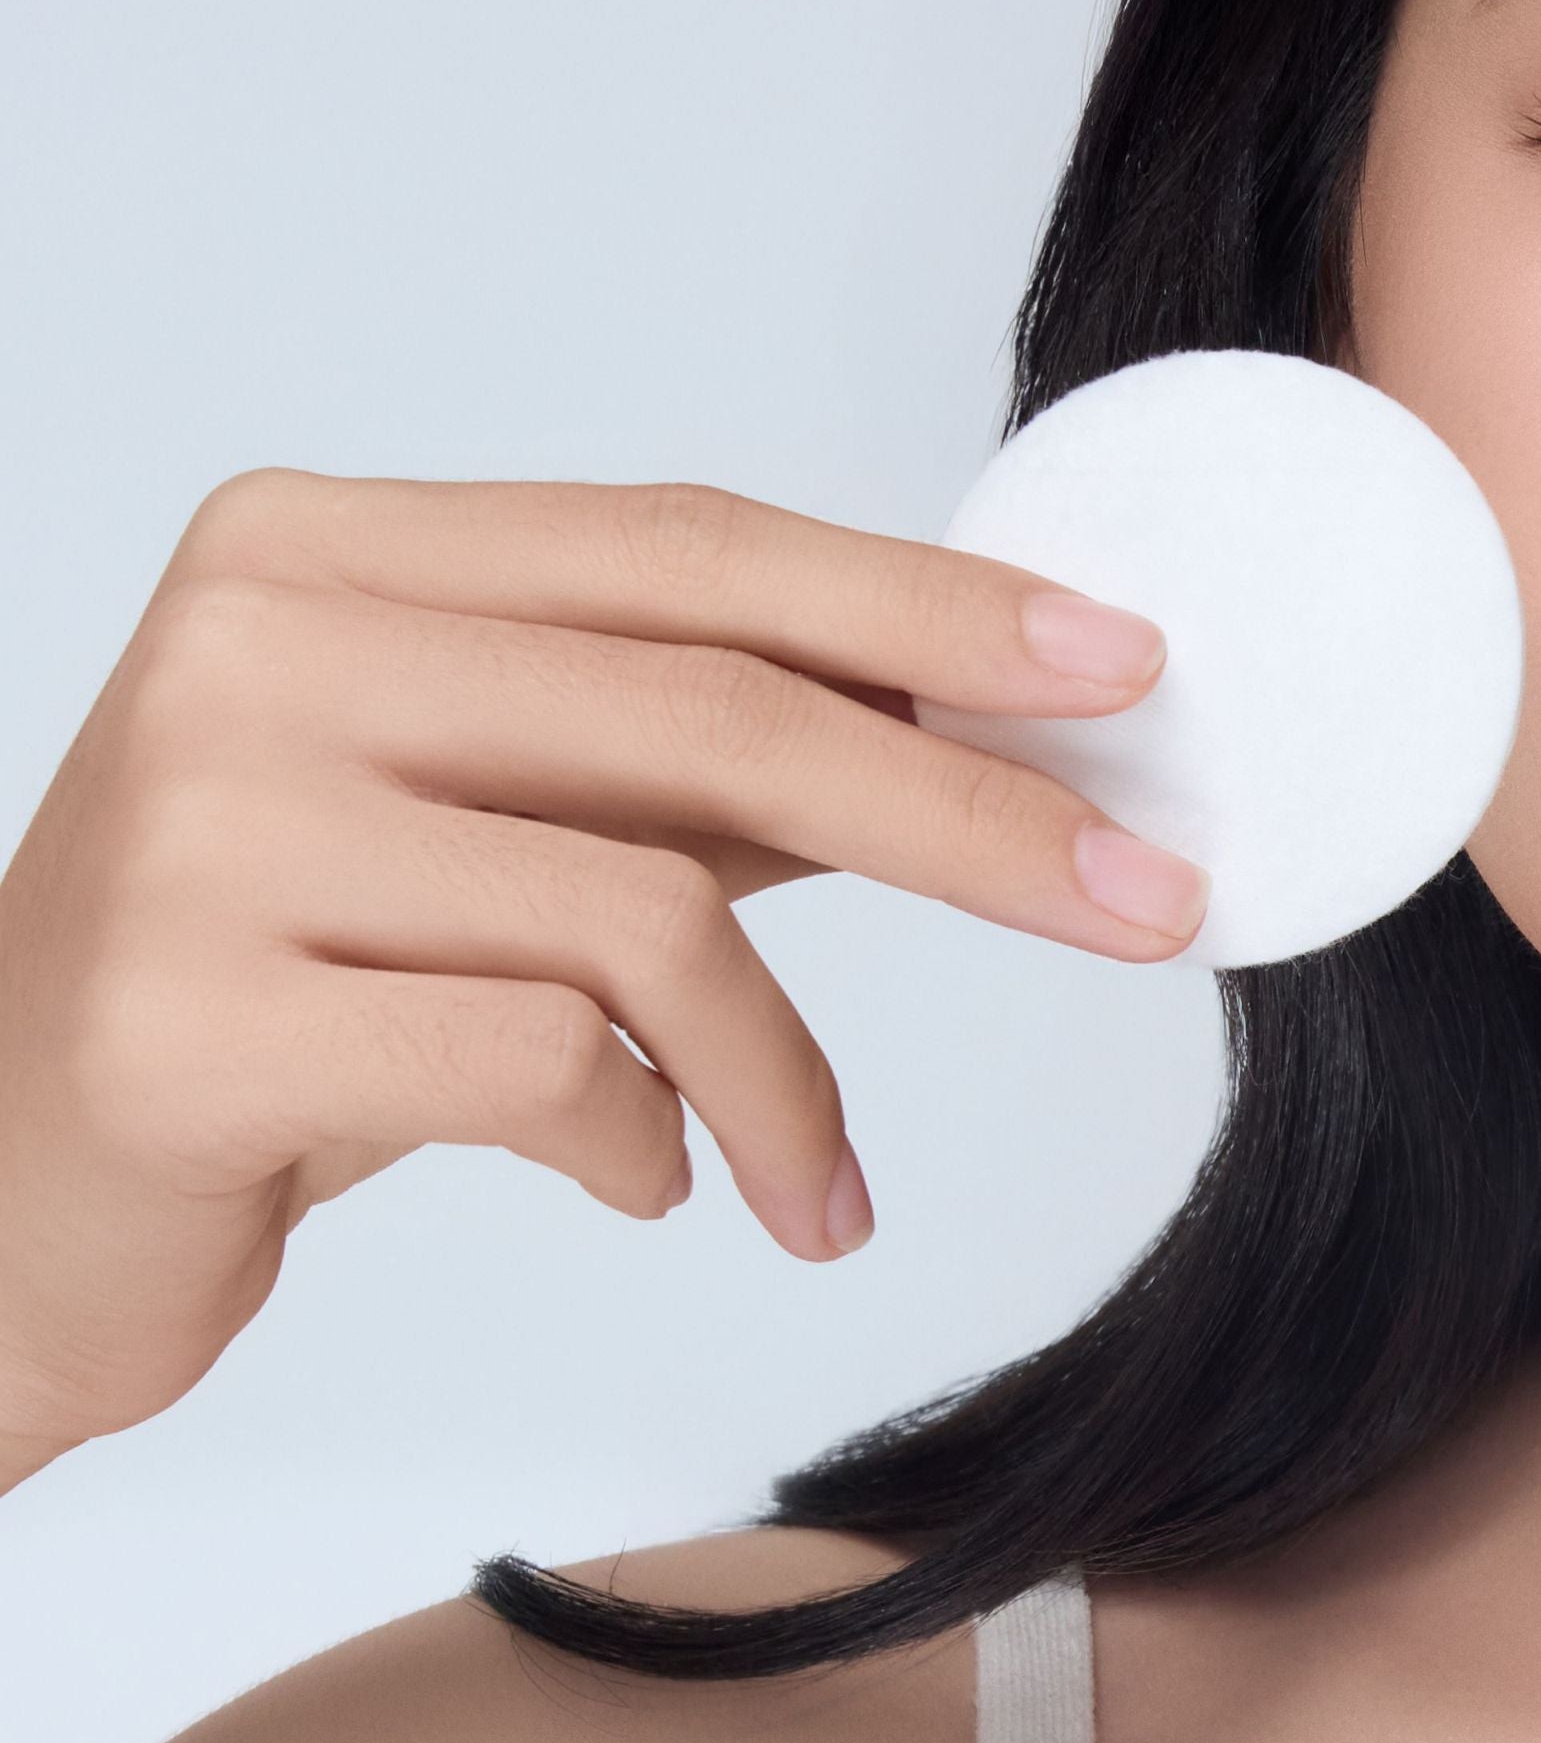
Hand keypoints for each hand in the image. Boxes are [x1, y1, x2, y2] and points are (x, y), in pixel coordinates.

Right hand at [0, 465, 1195, 1481]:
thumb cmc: (270, 1006)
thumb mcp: (477, 838)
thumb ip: (676, 761)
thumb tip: (980, 714)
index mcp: (315, 555)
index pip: (684, 553)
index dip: (922, 611)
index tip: (1122, 670)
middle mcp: (249, 649)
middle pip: (707, 713)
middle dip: (966, 818)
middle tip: (1145, 903)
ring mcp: (206, 828)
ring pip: (646, 913)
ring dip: (790, 1081)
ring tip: (814, 1189)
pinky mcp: (193, 1020)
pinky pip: (545, 1066)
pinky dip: (647, 1145)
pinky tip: (644, 1189)